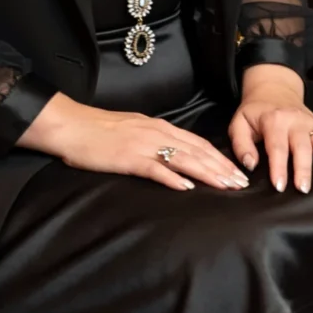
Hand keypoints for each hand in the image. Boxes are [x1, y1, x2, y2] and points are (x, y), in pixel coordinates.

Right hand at [19, 93, 248, 191]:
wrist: (71, 125)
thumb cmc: (98, 130)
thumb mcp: (133, 130)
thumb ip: (154, 140)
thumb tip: (172, 155)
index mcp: (159, 127)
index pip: (197, 143)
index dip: (220, 158)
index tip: (237, 172)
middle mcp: (156, 134)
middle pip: (197, 151)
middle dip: (222, 168)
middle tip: (242, 183)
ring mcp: (143, 145)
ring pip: (183, 159)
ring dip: (207, 173)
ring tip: (226, 186)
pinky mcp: (128, 158)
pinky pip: (155, 168)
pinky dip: (172, 177)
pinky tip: (187, 187)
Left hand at [229, 73, 312, 191]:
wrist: (272, 90)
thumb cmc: (254, 113)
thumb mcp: (238, 123)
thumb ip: (241, 145)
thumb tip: (250, 165)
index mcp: (274, 120)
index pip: (277, 147)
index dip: (279, 167)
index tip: (279, 186)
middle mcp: (296, 121)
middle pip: (302, 146)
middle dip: (304, 168)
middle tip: (303, 189)